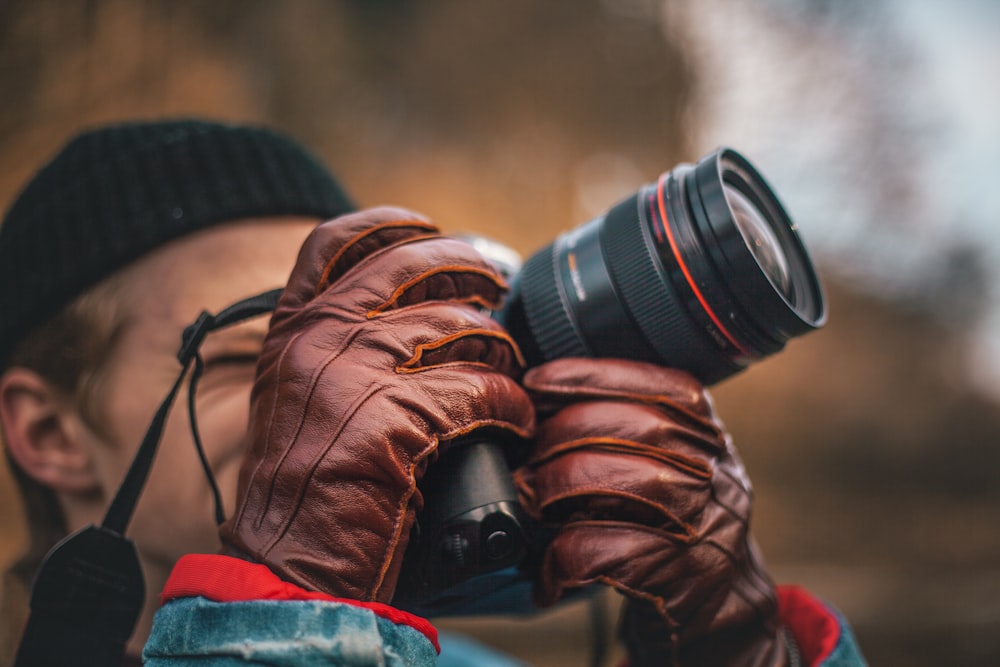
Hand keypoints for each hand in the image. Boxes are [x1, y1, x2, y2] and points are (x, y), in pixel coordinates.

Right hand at [220, 207, 533, 603]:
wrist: (286, 565)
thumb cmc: (300, 494)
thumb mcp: (298, 403)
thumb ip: (335, 355)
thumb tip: (409, 322)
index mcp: (291, 333)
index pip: (334, 242)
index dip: (389, 224)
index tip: (428, 227)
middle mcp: (319, 339)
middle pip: (409, 264)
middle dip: (466, 265)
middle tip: (496, 283)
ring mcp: (355, 373)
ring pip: (457, 325)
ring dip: (498, 347)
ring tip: (510, 370)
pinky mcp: (396, 417)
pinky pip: (481, 389)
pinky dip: (509, 405)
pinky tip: (514, 421)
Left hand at [514, 358, 788, 666]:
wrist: (722, 609)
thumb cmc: (673, 522)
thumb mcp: (671, 460)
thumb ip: (628, 423)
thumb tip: (540, 394)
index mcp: (706, 430)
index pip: (653, 384)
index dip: (586, 377)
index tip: (537, 381)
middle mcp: (714, 470)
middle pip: (633, 426)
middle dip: (561, 433)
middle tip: (524, 456)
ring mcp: (703, 523)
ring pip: (621, 482)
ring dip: (558, 488)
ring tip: (531, 501)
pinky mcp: (680, 577)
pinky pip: (604, 551)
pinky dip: (561, 557)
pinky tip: (547, 569)